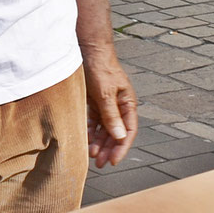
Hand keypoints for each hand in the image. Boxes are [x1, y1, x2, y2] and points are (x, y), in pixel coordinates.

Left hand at [83, 43, 138, 166]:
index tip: (112, 161)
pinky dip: (90, 132)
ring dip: (99, 142)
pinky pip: (93, 121)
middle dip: (108, 149)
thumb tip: (120, 137)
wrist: (87, 49)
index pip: (129, 130)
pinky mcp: (93, 102)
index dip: (122, 147)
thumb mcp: (106, 93)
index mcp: (127, 103)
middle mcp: (118, 105)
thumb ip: (112, 115)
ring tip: (90, 155)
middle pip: (116, 132)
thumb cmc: (100, 68)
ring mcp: (106, 104)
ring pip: (104, 129)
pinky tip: (85, 141)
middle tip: (99, 163)